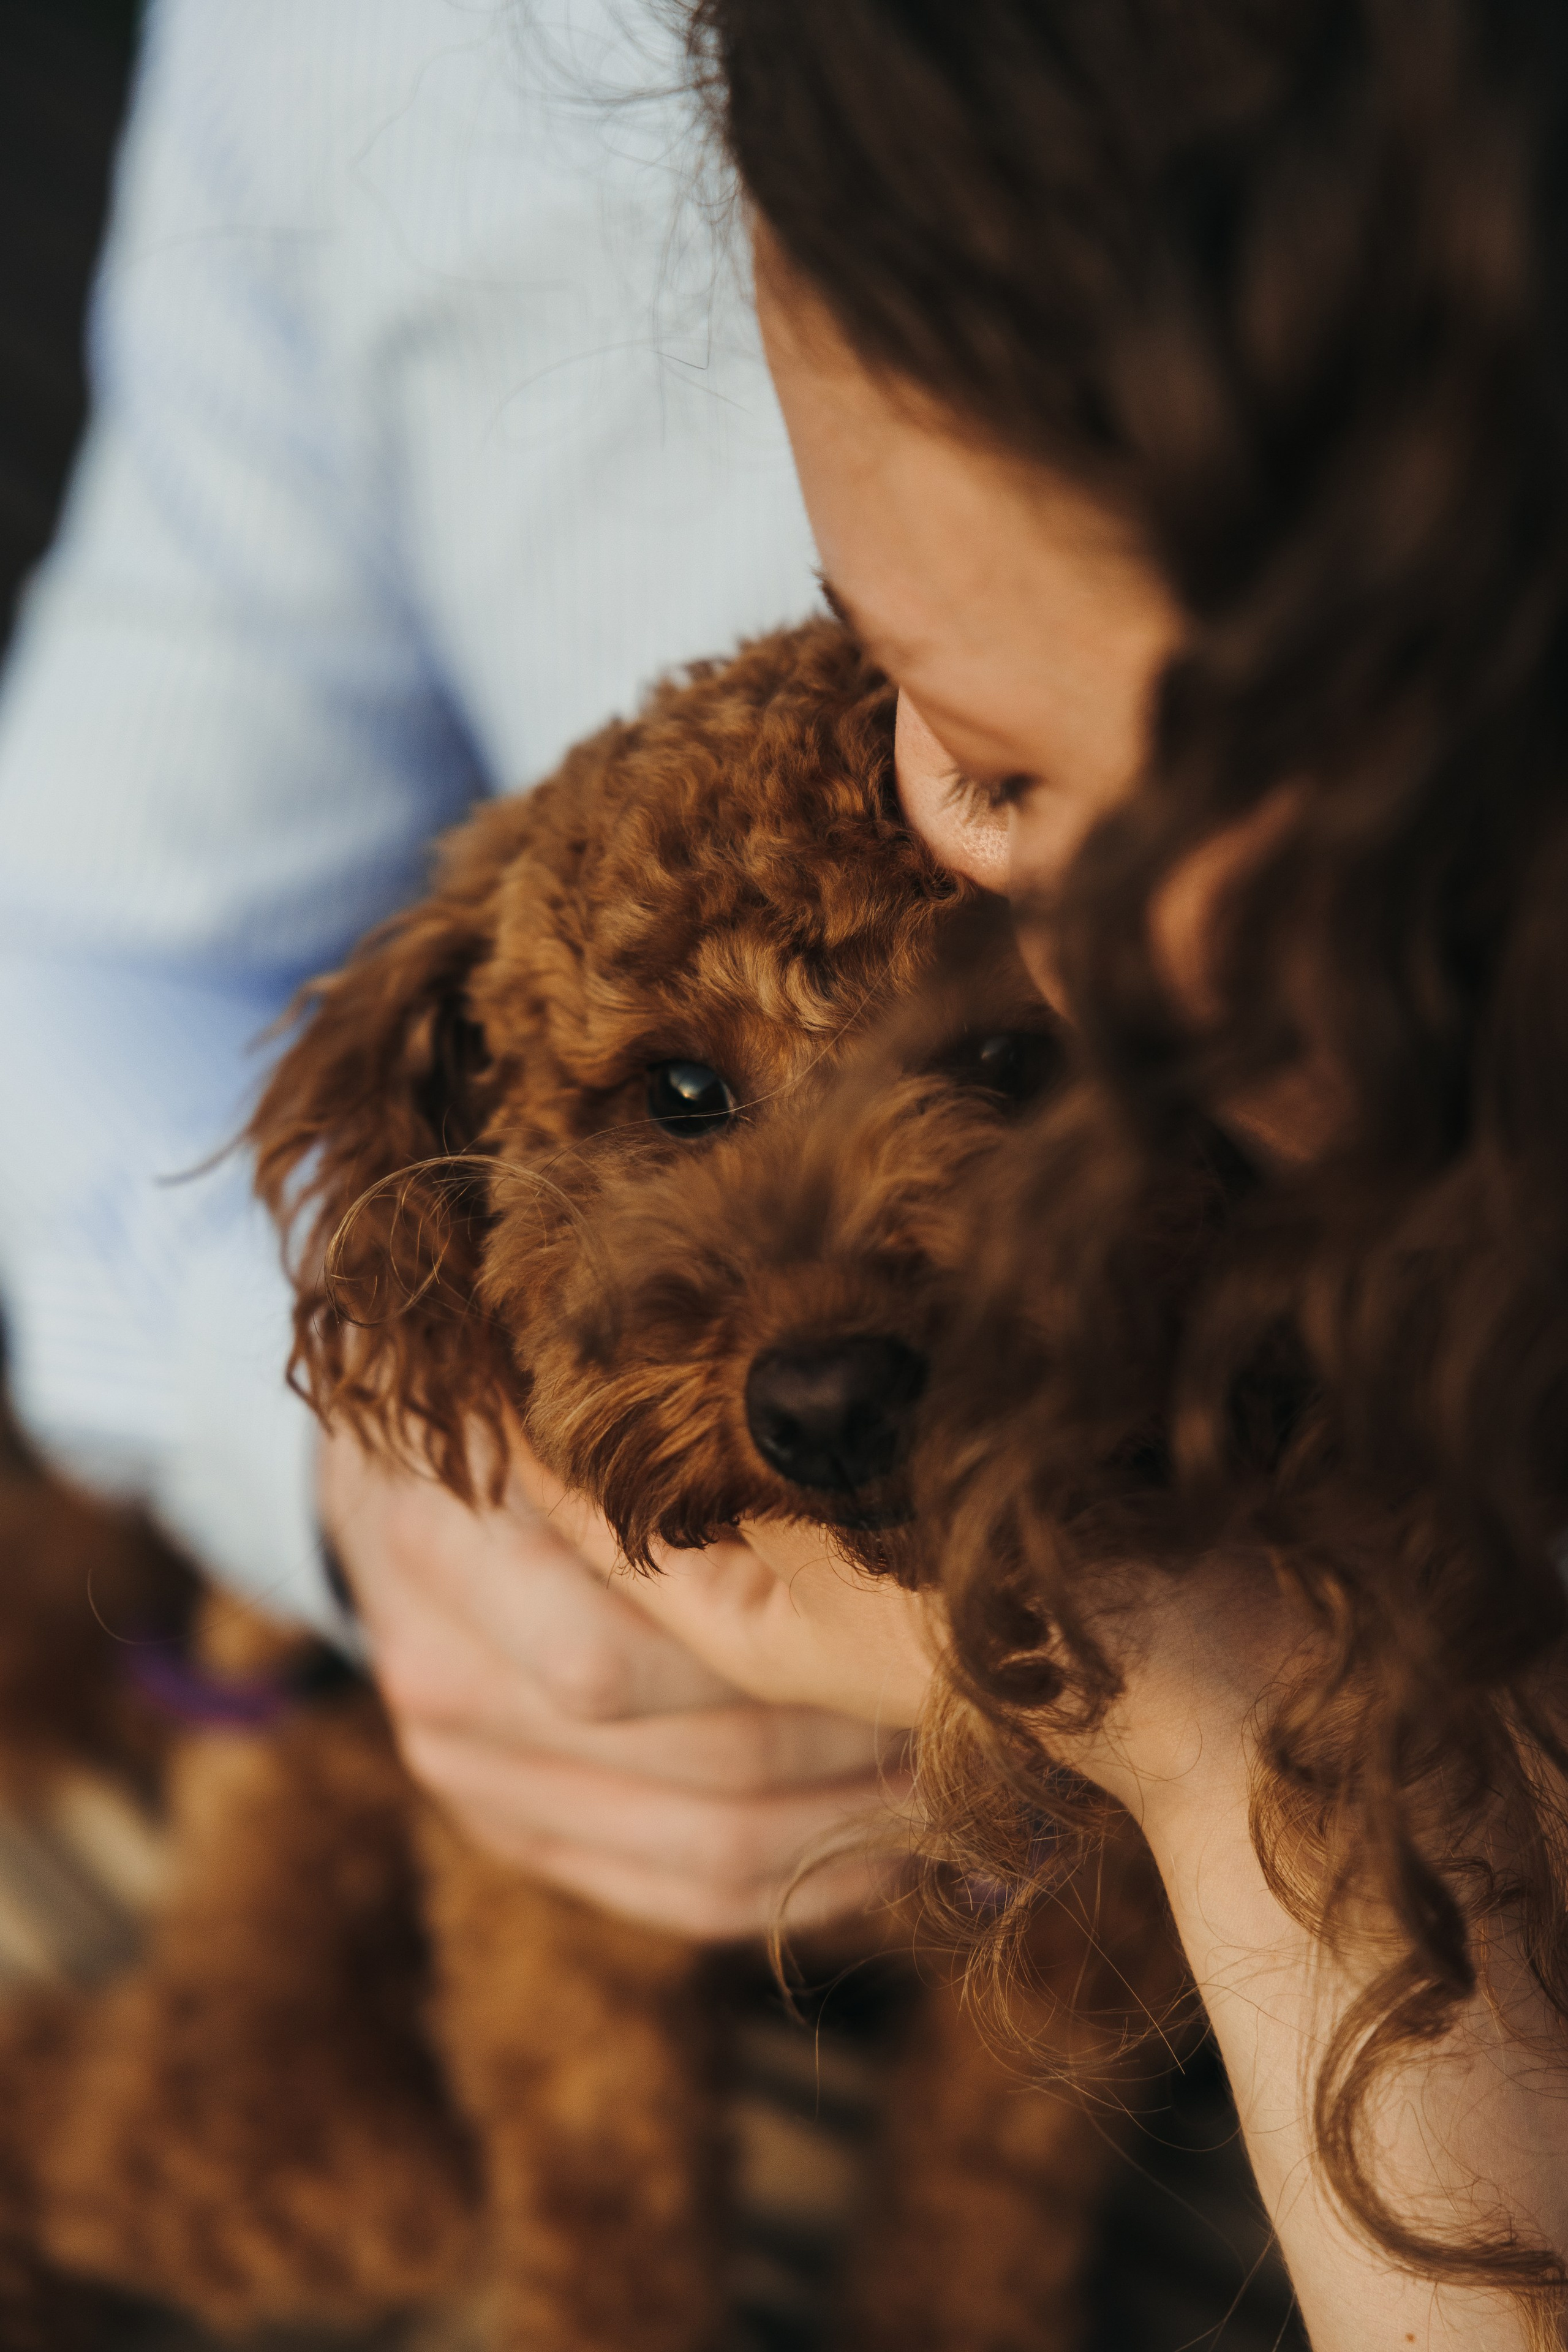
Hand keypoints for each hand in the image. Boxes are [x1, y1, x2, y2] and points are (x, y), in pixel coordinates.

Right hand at [319, 1428, 910, 1938]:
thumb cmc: (509, 1412)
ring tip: (949, 1767)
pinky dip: (804, 1885)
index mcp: (442, 1555)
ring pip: (706, 1854)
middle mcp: (444, 1686)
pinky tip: (889, 1840)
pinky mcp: (519, 1841)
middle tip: (959, 1698)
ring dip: (853, 1826)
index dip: (784, 1663)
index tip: (900, 1620)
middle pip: (696, 1766)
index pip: (615, 1665)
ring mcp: (476, 1784)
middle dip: (852, 1740)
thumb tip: (843, 1469)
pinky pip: (682, 1900)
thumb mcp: (548, 1383)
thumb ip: (648, 1441)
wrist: (387, 1492)